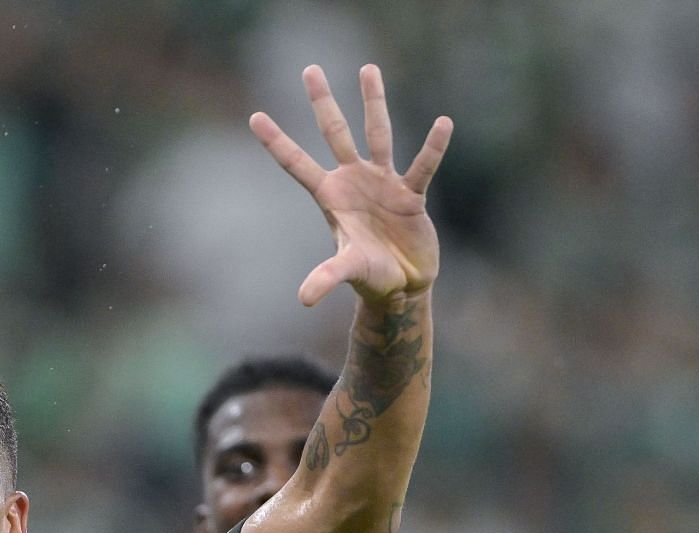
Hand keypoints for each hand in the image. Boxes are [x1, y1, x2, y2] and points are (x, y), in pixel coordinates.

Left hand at [252, 64, 451, 306]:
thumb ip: (327, 278)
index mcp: (330, 198)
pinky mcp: (411, 193)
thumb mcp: (348, 271)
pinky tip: (443, 123)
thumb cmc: (370, 279)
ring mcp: (382, 184)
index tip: (254, 116)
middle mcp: (353, 183)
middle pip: (334, 134)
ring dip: (373, 102)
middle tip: (310, 69)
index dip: (277, 142)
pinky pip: (423, 165)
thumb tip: (304, 298)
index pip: (296, 164)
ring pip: (377, 133)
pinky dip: (433, 148)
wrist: (402, 287)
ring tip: (368, 68)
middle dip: (322, 102)